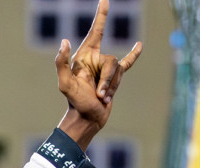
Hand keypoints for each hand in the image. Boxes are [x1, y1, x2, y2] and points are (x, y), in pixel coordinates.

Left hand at [56, 0, 142, 145]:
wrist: (87, 119)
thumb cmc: (75, 103)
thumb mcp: (65, 84)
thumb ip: (61, 63)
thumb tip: (64, 41)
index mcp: (83, 57)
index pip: (95, 31)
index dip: (101, 15)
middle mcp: (94, 59)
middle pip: (111, 61)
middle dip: (107, 80)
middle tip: (98, 94)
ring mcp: (105, 68)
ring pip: (118, 71)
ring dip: (112, 87)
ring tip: (101, 98)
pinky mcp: (114, 77)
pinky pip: (127, 63)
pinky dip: (134, 55)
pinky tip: (139, 45)